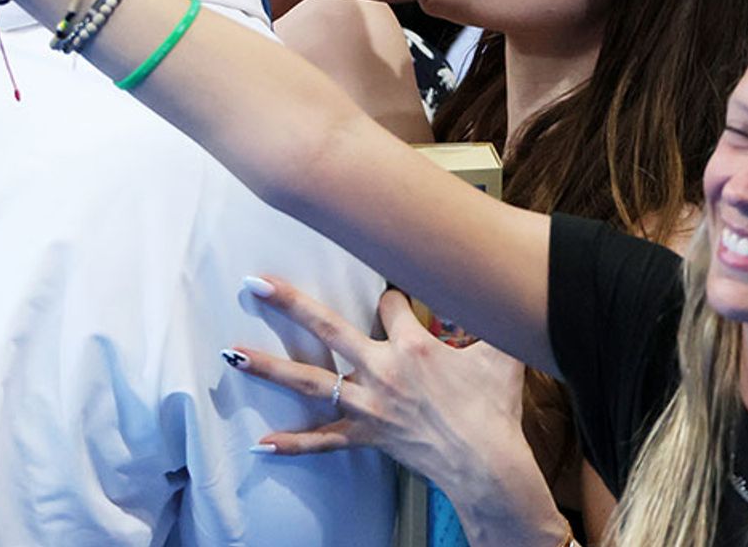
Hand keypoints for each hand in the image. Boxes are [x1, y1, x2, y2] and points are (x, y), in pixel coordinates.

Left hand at [224, 278, 566, 544]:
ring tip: (233, 352)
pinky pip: (323, 441)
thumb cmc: (495, 408)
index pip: (392, 304)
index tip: (399, 297)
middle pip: (328, 327)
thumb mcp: (503, 353)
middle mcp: (382, 370)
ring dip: (268, 366)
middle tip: (256, 284)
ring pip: (310, 381)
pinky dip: (293, 443)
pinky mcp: (367, 435)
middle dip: (291, 303)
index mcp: (414, 346)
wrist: (485, 462)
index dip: (395, 297)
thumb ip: (497, 320)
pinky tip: (262, 443)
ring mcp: (369, 405)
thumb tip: (514, 295)